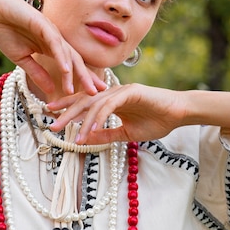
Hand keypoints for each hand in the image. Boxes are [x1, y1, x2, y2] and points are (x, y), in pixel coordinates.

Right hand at [0, 0, 105, 96]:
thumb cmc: (6, 30)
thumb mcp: (21, 59)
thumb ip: (37, 73)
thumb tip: (50, 90)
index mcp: (51, 48)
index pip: (71, 66)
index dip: (82, 80)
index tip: (93, 94)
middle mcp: (56, 40)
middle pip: (76, 61)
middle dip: (87, 77)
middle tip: (98, 93)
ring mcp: (51, 32)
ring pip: (68, 54)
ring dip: (76, 72)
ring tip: (84, 88)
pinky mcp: (43, 24)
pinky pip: (55, 43)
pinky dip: (61, 57)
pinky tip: (66, 70)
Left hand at [47, 83, 186, 143]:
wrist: (179, 114)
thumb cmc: (157, 121)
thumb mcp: (127, 133)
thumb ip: (107, 135)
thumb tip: (87, 139)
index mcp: (111, 100)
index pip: (85, 102)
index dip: (67, 108)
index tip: (52, 116)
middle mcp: (113, 93)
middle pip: (84, 101)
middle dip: (66, 113)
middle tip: (51, 125)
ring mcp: (121, 91)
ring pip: (94, 104)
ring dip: (81, 120)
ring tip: (70, 134)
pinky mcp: (131, 92)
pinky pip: (109, 105)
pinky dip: (98, 117)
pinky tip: (91, 128)